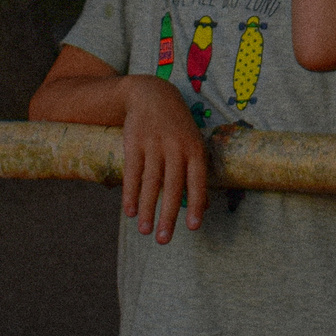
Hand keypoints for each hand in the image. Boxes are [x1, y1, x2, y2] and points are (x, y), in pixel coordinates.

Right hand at [120, 77, 208, 243]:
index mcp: (195, 149)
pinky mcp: (135, 142)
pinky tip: (130, 211)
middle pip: (172, 186)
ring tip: (145, 232)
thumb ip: (197, 173)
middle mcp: (176, 147)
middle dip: (167, 215)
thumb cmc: (178, 127)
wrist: (152, 95)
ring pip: (151, 183)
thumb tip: (205, 207)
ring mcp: (155, 144)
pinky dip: (131, 193)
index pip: (197, 180)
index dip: (196, 203)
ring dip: (147, 209)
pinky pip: (133, 172)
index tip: (193, 227)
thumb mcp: (193, 144)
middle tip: (164, 240)